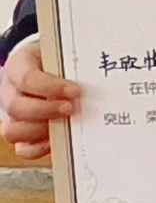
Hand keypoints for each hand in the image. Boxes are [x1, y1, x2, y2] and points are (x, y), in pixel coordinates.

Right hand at [4, 35, 80, 159]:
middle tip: (72, 108)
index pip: (26, 78)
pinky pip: (22, 149)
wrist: (51, 65)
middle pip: (16, 107)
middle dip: (46, 110)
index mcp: (18, 66)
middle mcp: (10, 92)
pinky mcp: (23, 133)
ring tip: (66, 124)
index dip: (49, 87)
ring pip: (13, 130)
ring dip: (41, 131)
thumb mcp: (63, 53)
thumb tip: (98, 76)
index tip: (75, 90)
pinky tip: (58, 140)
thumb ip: (71, 64)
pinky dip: (39, 148)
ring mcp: (13, 115)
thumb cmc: (59, 60)